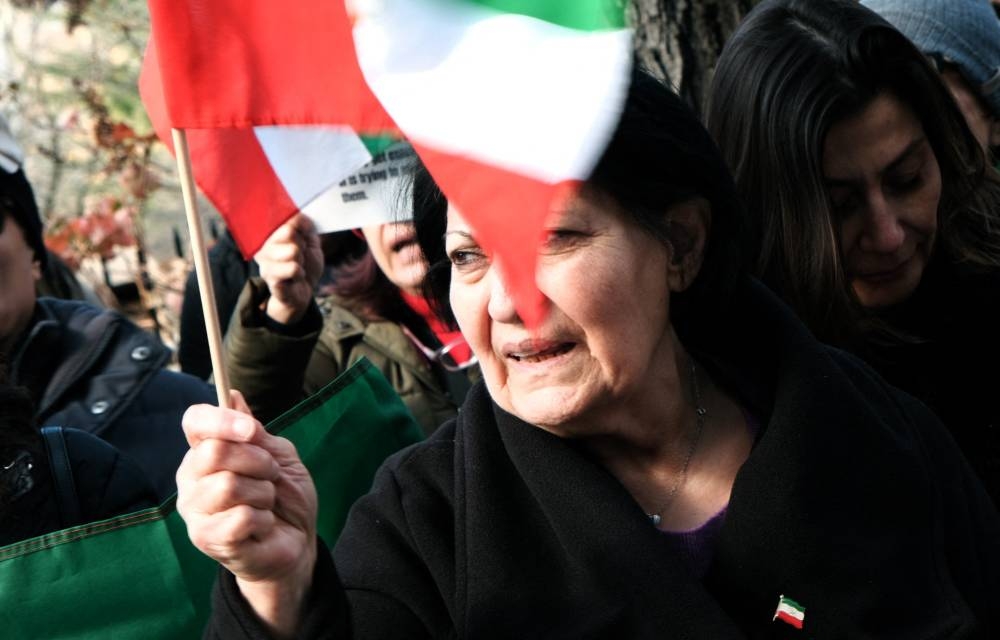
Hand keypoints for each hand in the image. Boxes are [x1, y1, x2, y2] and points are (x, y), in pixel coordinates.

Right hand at [176, 390, 317, 637]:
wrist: (297, 542)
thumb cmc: (284, 497)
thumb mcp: (279, 456)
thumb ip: (254, 432)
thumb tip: (232, 395)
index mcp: (206, 451)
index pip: (195, 421)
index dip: (221, 420)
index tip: (251, 429)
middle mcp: (191, 478)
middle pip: (215, 451)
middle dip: (258, 461)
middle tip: (271, 476)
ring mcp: (195, 510)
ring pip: (229, 485)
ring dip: (263, 493)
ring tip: (266, 504)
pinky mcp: (205, 538)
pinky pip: (240, 517)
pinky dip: (263, 519)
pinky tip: (261, 526)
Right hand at [255, 214, 323, 324]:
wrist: (303, 292)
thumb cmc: (304, 265)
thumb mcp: (309, 242)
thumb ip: (305, 226)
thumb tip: (300, 217)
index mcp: (270, 237)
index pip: (287, 219)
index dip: (302, 228)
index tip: (304, 238)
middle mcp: (264, 248)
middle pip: (290, 233)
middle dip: (302, 246)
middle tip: (299, 257)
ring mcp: (266, 265)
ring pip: (293, 251)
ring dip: (301, 262)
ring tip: (297, 268)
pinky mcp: (272, 281)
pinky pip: (294, 270)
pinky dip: (301, 274)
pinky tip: (295, 279)